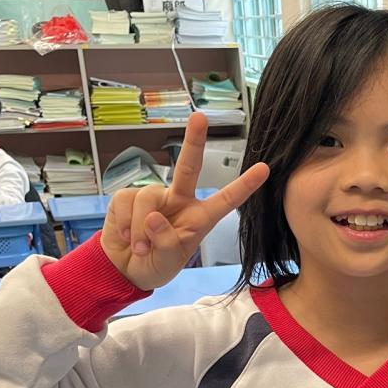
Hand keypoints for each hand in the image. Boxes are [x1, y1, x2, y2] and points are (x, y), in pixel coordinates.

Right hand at [101, 113, 268, 289]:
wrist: (124, 269)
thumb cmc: (154, 264)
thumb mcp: (168, 263)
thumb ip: (166, 242)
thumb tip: (154, 217)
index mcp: (199, 218)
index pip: (226, 200)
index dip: (244, 185)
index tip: (264, 168)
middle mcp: (179, 201)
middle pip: (189, 167)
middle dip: (194, 140)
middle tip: (200, 117)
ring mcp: (154, 197)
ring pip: (148, 197)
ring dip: (141, 227)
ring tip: (141, 248)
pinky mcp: (127, 197)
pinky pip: (126, 202)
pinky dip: (125, 224)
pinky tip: (125, 236)